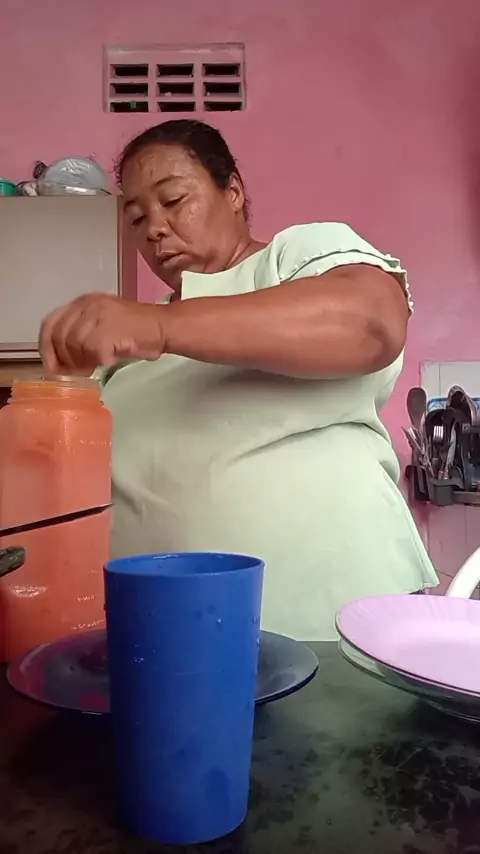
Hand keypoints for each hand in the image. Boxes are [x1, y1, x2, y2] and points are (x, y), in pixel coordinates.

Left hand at [39, 293, 165, 372]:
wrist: (164, 326)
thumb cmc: (137, 330)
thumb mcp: (103, 323)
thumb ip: (82, 334)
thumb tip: (64, 360)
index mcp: (82, 302)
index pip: (50, 324)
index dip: (47, 349)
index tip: (55, 367)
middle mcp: (87, 304)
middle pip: (59, 337)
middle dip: (67, 359)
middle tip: (82, 370)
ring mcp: (97, 315)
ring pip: (74, 346)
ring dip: (85, 360)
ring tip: (99, 363)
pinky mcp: (109, 328)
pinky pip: (92, 351)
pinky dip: (100, 360)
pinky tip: (110, 360)